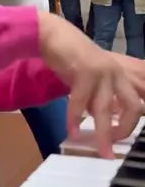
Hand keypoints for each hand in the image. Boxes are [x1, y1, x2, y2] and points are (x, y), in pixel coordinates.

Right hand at [37, 11, 142, 157]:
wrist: (50, 34)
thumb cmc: (69, 56)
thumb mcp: (90, 77)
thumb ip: (99, 96)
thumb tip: (101, 119)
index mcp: (120, 74)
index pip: (138, 101)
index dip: (131, 123)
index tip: (119, 139)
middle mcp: (116, 72)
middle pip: (133, 107)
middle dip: (125, 130)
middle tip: (113, 147)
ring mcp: (102, 71)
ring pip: (106, 108)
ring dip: (103, 134)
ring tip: (101, 152)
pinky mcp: (85, 71)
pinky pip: (81, 102)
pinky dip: (75, 119)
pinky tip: (72, 131)